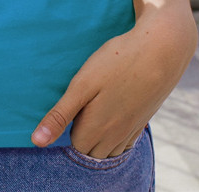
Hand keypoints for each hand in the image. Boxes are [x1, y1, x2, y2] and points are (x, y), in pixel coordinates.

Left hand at [31, 5, 196, 158]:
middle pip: (92, 149)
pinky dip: (117, 132)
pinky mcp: (144, 119)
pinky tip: (116, 109)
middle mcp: (116, 135)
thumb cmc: (117, 62)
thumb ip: (60, 114)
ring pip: (111, 148)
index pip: (75, 144)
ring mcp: (133, 128)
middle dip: (84, 133)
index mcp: (98, 128)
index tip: (73, 101)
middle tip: (84, 101)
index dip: (69, 124)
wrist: (161, 48)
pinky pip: (127, 140)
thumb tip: (37, 141)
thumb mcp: (82, 84)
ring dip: (100, 135)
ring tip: (98, 105)